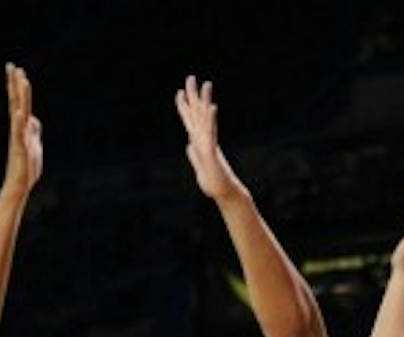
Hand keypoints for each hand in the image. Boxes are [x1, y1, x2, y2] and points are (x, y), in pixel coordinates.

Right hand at [2, 64, 42, 197]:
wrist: (20, 184)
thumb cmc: (27, 166)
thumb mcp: (34, 144)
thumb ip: (34, 130)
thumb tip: (33, 117)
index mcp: (22, 127)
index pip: (19, 102)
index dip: (18, 86)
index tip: (18, 70)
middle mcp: (18, 128)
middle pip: (16, 101)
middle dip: (15, 83)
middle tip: (12, 65)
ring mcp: (19, 137)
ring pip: (19, 112)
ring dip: (21, 96)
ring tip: (21, 80)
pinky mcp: (20, 147)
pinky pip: (19, 132)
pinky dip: (19, 122)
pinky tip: (20, 112)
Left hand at [175, 76, 244, 201]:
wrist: (224, 193)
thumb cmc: (213, 182)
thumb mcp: (198, 167)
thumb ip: (194, 154)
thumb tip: (189, 145)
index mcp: (199, 142)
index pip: (190, 120)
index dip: (184, 106)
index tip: (179, 92)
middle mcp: (205, 139)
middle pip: (198, 113)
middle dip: (193, 95)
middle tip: (191, 77)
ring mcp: (209, 144)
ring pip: (206, 118)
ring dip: (205, 100)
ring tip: (206, 83)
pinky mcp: (212, 152)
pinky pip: (211, 133)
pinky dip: (210, 120)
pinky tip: (211, 107)